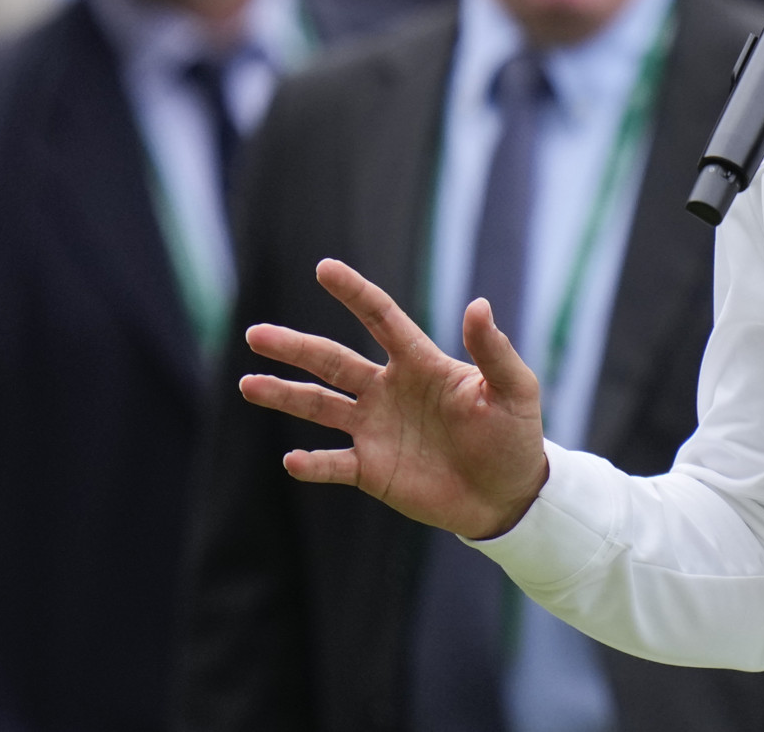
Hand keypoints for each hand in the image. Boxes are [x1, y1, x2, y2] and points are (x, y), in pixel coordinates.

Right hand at [239, 258, 548, 540]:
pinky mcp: (371, 470)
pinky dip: (312, 464)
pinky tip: (292, 459)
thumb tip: (478, 304)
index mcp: (421, 364)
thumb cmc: (515, 435)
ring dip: (285, 395)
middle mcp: (389, 391)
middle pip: (333, 362)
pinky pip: (333, 464)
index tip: (324, 268)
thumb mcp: (514, 389)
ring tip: (249, 384)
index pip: (382, 319)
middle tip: (255, 333)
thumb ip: (493, 351)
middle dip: (295, 347)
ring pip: (320, 407)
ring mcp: (376, 430)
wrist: (509, 494)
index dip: (354, 294)